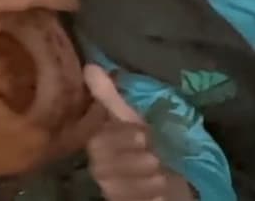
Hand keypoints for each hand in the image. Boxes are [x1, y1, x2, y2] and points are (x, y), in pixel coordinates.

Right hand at [84, 64, 195, 200]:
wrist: (164, 176)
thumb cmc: (144, 143)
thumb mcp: (130, 119)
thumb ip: (109, 97)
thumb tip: (90, 66)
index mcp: (97, 142)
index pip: (98, 141)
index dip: (121, 137)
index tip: (143, 135)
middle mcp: (97, 166)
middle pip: (105, 165)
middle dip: (135, 160)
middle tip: (154, 157)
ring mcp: (108, 188)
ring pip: (118, 186)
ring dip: (145, 180)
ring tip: (160, 175)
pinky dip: (148, 197)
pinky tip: (159, 192)